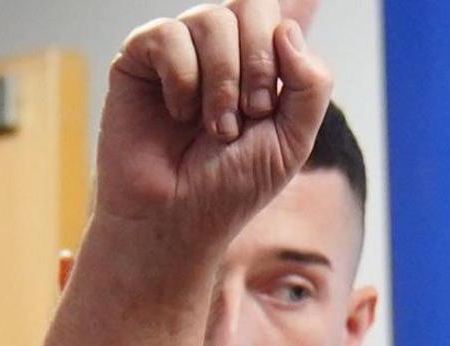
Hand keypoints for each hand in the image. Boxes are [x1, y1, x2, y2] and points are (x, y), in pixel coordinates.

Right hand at [96, 3, 333, 240]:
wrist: (177, 220)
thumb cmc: (229, 186)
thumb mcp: (292, 141)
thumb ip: (311, 86)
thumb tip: (286, 30)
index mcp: (255, 61)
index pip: (277, 19)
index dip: (277, 59)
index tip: (263, 112)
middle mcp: (218, 48)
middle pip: (250, 5)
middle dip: (256, 63)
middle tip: (246, 115)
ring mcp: (178, 50)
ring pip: (211, 18)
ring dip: (221, 80)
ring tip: (214, 126)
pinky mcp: (138, 58)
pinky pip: (167, 35)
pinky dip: (182, 79)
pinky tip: (178, 114)